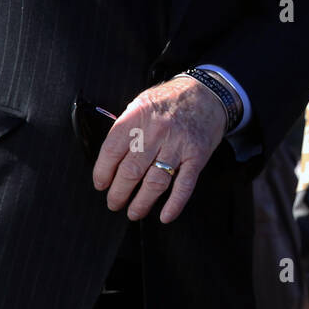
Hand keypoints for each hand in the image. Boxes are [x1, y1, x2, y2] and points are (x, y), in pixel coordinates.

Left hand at [92, 75, 228, 223]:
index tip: (101, 184)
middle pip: (131, 171)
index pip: (112, 151)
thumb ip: (126, 126)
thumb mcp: (142, 103)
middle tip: (114, 203)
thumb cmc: (170, 100)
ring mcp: (178, 144)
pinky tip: (165, 216)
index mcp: (138, 116)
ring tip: (134, 212)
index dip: (102, 172)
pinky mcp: (197, 156)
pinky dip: (174, 204)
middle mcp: (157, 130)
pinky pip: (184, 184)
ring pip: (155, 182)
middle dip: (118, 193)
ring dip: (141, 203)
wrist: (207, 93)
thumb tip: (109, 157)